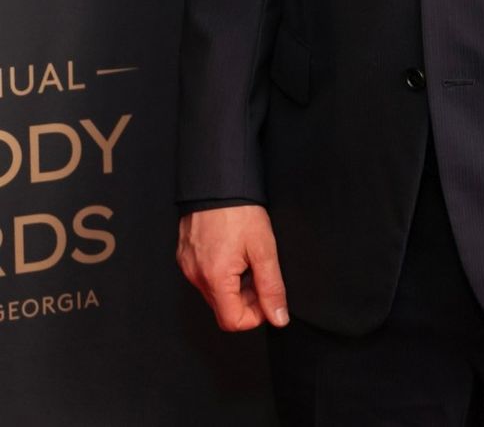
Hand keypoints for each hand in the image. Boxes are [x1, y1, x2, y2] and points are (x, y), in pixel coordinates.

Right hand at [177, 205, 288, 331]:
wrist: (217, 181)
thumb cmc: (239, 210)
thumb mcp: (264, 248)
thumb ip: (272, 287)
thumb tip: (278, 317)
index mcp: (215, 278)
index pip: (232, 322)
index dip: (255, 315)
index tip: (266, 296)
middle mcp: (196, 276)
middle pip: (224, 308)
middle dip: (246, 298)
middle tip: (258, 271)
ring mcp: (188, 266)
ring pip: (215, 293)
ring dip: (234, 285)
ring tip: (245, 257)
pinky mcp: (185, 256)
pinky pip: (204, 276)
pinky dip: (221, 272)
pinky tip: (232, 251)